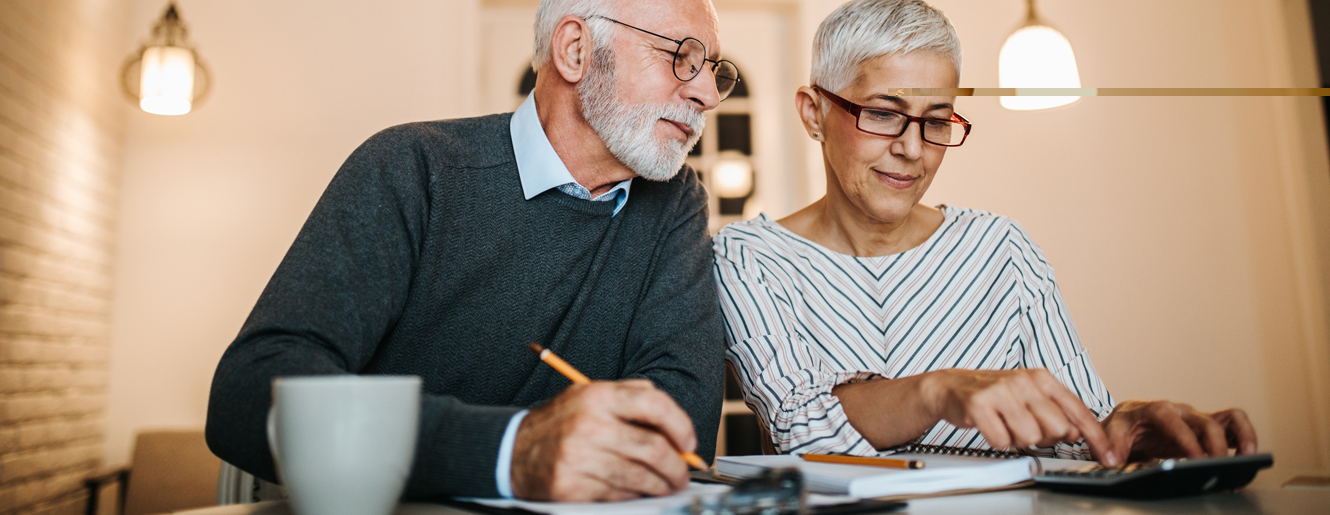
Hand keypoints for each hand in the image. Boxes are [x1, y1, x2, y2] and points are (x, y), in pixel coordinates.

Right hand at [509, 379, 695, 500]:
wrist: (510, 451)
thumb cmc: (558, 424)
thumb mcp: (589, 396)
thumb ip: (630, 398)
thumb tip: (674, 423)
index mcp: (597, 396)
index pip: (654, 404)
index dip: (681, 425)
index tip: (689, 442)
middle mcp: (589, 424)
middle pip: (653, 447)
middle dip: (677, 466)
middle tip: (683, 473)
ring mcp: (579, 457)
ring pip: (640, 476)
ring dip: (662, 485)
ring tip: (667, 485)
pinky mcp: (572, 486)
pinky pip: (618, 494)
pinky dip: (635, 495)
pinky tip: (639, 491)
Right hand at [923, 368, 1115, 464]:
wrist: (951, 387)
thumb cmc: (994, 394)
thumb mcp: (1030, 397)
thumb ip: (1057, 412)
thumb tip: (1078, 432)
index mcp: (1042, 378)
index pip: (1078, 411)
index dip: (1096, 437)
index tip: (1108, 456)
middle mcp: (1024, 381)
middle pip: (1057, 429)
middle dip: (1044, 438)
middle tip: (1026, 428)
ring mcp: (1001, 391)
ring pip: (1030, 437)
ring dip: (1017, 439)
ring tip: (1006, 425)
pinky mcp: (979, 405)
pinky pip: (1001, 440)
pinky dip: (997, 440)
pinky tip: (991, 426)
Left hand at [1099, 400, 1256, 463]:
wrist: (1130, 418)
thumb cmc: (1124, 424)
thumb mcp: (1113, 431)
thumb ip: (1113, 444)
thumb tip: (1113, 459)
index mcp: (1156, 410)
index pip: (1174, 422)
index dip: (1187, 440)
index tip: (1196, 459)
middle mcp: (1181, 411)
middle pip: (1205, 422)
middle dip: (1214, 445)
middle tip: (1218, 466)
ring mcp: (1196, 418)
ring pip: (1226, 418)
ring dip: (1241, 434)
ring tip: (1249, 454)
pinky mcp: (1207, 427)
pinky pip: (1232, 424)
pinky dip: (1244, 435)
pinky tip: (1248, 453)